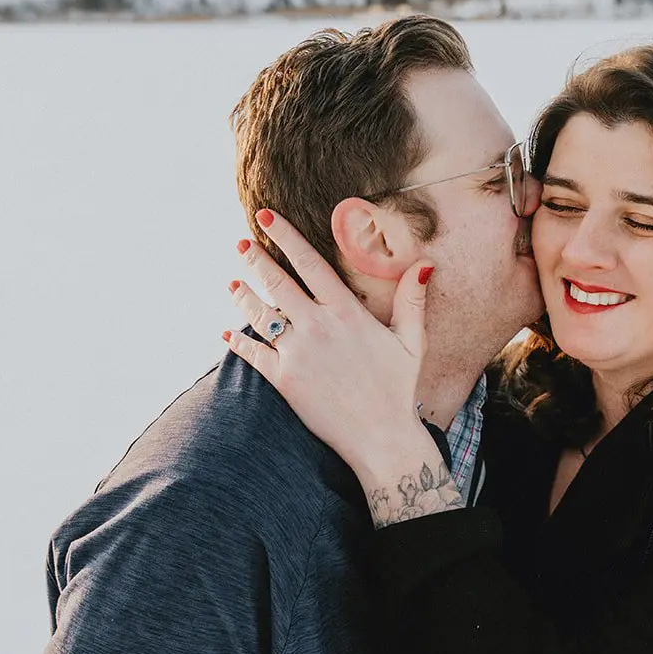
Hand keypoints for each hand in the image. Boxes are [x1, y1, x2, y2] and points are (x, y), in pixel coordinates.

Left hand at [223, 211, 457, 524]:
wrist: (380, 436)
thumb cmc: (398, 389)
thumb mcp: (411, 341)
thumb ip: (412, 301)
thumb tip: (424, 265)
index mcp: (346, 312)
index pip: (309, 263)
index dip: (285, 236)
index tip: (266, 217)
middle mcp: (317, 326)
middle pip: (277, 283)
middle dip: (255, 259)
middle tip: (241, 242)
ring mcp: (297, 352)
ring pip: (260, 315)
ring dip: (243, 296)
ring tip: (232, 282)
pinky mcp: (284, 379)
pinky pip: (253, 355)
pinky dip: (239, 343)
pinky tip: (228, 335)